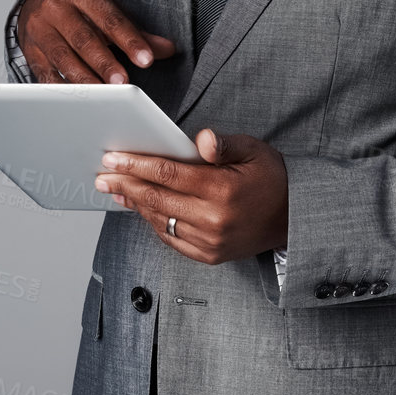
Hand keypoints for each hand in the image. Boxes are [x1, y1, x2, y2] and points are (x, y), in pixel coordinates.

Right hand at [15, 0, 175, 83]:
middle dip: (104, 62)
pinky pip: (44, 72)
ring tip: (103, 95)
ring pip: (63, 57)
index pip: (108, 17)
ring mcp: (40, 29)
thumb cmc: (76, 6)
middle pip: (83, 38)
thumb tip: (167, 49)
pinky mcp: (30, 50)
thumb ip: (134, 30)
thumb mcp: (104, 8)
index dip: (128, 39)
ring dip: (84, 78)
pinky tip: (77, 98)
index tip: (146, 59)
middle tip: (123, 82)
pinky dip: (61, 88)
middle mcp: (56, 8)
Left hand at [94, 129, 287, 264]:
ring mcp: (210, 242)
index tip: (113, 158)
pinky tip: (141, 208)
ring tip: (115, 189)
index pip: (168, 174)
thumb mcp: (253, 150)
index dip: (136, 165)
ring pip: (160, 220)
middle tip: (102, 174)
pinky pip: (170, 239)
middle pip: (156, 199)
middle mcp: (214, 219)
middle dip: (125, 184)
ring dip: (134, 204)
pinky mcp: (209, 256)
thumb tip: (200, 139)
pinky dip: (152, 222)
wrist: (294, 217)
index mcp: (223, 189)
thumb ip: (222, 144)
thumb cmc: (271, 178)